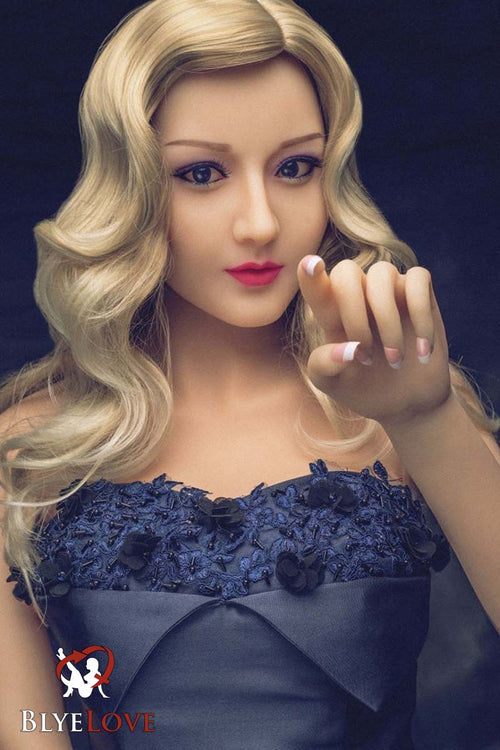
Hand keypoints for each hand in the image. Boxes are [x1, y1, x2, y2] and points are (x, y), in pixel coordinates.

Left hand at [297, 256, 451, 427]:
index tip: (310, 265)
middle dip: (354, 313)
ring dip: (388, 320)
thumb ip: (324, 366)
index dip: (310, 274)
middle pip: (346, 272)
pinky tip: (422, 350)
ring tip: (396, 361)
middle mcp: (358, 294)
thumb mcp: (333, 385)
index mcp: (331, 313)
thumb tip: (348, 348)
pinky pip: (419, 279)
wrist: (405, 402)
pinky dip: (421, 314)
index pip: (316, 285)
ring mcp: (389, 290)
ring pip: (383, 272)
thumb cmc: (363, 388)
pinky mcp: (419, 294)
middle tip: (366, 357)